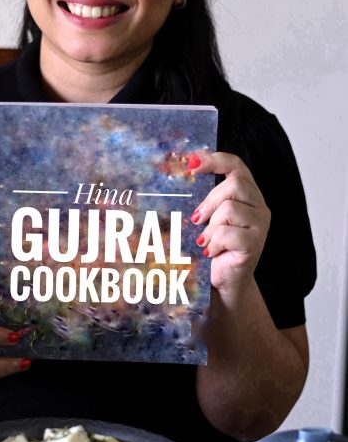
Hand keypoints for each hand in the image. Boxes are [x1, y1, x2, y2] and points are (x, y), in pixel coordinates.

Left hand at [189, 152, 269, 295]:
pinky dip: (213, 243)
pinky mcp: (255, 244)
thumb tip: (181, 174)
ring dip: (211, 226)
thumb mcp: (208, 218)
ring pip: (230, 208)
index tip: (190, 163)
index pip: (237, 165)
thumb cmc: (214, 247)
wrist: (225, 282)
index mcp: (248, 195)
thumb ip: (205, 198)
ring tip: (206, 240)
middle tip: (197, 219)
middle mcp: (259, 206)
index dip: (215, 159)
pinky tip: (211, 252)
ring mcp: (260, 225)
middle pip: (235, 184)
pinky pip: (227, 233)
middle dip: (210, 201)